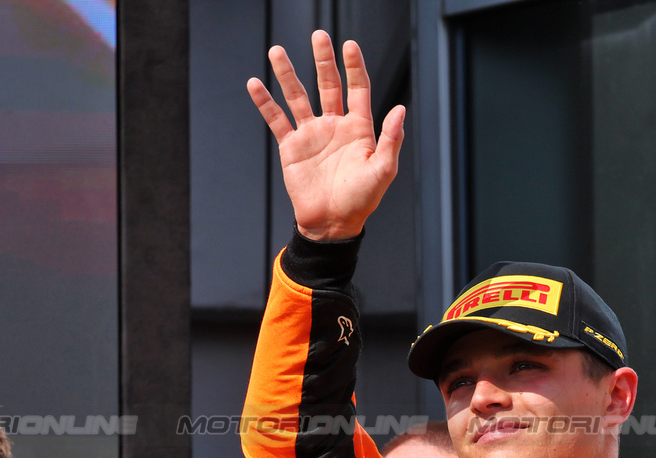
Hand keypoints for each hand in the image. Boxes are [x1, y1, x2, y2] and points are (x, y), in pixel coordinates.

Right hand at [247, 30, 404, 240]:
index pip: (357, 88)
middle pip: (327, 84)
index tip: (349, 45)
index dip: (354, 66)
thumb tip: (400, 109)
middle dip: (322, 60)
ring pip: (298, 96)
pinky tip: (255, 84)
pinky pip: (276, 119)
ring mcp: (311, 134)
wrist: (332, 223)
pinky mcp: (292, 147)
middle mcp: (334, 126)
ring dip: (287, 74)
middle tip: (318, 36)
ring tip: (277, 51)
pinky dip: (265, 102)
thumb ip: (391, 140)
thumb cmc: (361, 201)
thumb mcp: (383, 171)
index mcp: (359, 128)